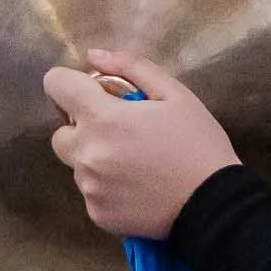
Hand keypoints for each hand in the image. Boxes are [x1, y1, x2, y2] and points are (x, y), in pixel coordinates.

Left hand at [44, 49, 239, 239]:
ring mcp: (90, 188)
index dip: (72, 84)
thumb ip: (132, 68)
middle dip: (84, 128)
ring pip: (79, 165)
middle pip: (61, 133)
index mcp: (102, 118)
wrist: (215, 204)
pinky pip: (92, 193)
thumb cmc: (198, 144)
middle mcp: (86, 154)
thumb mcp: (176, 95)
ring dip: (98, 160)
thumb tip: (94, 57)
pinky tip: (138, 188)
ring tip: (137, 165)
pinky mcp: (97, 214)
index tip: (97, 95)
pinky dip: (108, 188)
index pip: (56, 84)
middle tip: (123, 134)